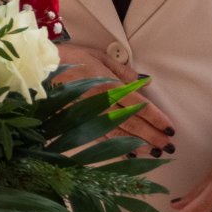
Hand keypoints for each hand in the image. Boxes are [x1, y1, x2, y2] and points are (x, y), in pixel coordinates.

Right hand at [55, 42, 174, 153]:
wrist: (40, 69)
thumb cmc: (72, 59)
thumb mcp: (100, 56)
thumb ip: (123, 71)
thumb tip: (145, 82)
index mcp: (108, 84)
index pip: (139, 105)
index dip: (156, 118)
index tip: (170, 128)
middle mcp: (101, 103)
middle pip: (132, 123)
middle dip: (152, 136)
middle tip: (168, 146)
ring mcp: (89, 116)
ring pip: (118, 135)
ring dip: (138, 145)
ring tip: (154, 152)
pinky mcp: (78, 124)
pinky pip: (101, 139)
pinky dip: (116, 148)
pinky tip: (129, 154)